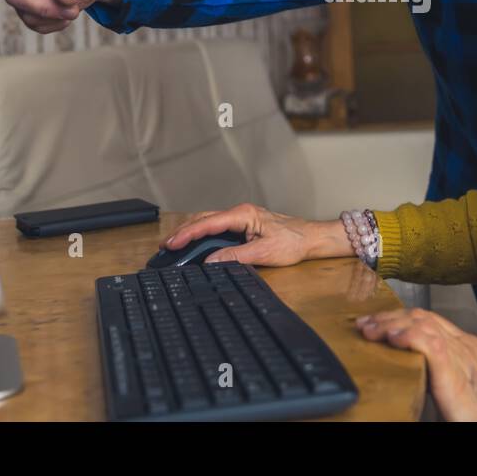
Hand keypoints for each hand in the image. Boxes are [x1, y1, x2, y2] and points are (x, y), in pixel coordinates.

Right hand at [163, 203, 349, 264]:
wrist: (311, 239)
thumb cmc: (293, 242)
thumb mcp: (264, 252)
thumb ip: (235, 257)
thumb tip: (210, 262)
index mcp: (243, 214)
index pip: (208, 223)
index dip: (187, 234)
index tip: (172, 244)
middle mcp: (239, 213)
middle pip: (203, 220)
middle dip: (183, 232)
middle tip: (165, 247)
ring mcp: (241, 218)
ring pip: (208, 222)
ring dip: (190, 233)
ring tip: (173, 246)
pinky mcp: (243, 226)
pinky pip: (217, 228)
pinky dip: (202, 235)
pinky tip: (194, 244)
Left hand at [355, 308, 476, 420]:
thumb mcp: (459, 383)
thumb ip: (440, 370)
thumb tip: (409, 366)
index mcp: (466, 346)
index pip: (429, 319)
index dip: (401, 317)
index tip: (377, 324)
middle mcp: (464, 344)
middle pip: (422, 316)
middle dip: (390, 317)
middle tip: (366, 324)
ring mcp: (461, 354)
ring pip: (422, 324)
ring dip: (391, 324)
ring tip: (371, 329)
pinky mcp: (455, 370)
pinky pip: (429, 343)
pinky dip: (408, 336)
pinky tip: (392, 338)